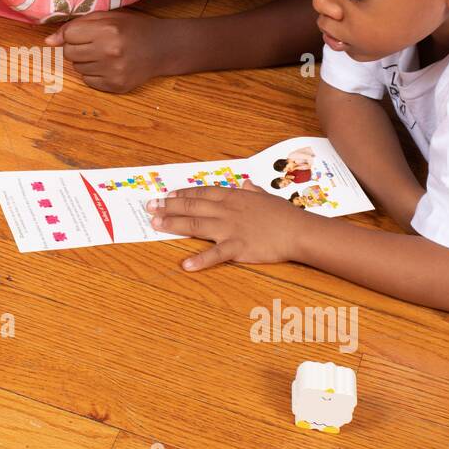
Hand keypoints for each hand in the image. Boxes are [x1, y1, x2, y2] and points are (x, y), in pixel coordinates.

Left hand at [44, 11, 165, 92]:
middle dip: (77, 48)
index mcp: (108, 30)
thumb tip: (49, 41)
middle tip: (95, 44)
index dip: (74, 34)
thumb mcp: (109, 17)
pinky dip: (94, 74)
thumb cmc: (134, 28)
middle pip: (70, 54)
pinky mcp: (115, 86)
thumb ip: (77, 25)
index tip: (86, 33)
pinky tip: (109, 65)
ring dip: (86, 61)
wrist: (163, 48)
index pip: (69, 36)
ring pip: (77, 69)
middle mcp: (109, 52)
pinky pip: (88, 81)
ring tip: (105, 54)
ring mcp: (113, 72)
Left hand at [145, 181, 306, 268]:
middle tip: (150, 206)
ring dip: (173, 224)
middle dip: (168, 206)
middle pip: (192, 206)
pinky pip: (215, 254)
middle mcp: (227, 210)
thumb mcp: (266, 197)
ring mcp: (230, 229)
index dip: (182, 194)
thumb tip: (246, 184)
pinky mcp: (237, 247)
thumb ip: (253, 191)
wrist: (298, 231)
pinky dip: (200, 260)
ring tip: (156, 224)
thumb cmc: (284, 215)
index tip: (167, 195)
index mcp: (233, 197)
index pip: (202, 192)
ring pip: (196, 224)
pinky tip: (185, 264)